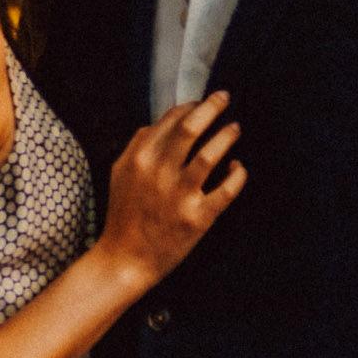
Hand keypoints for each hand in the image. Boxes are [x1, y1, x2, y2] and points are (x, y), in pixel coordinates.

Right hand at [98, 91, 244, 286]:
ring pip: (211, 153)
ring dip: (227, 135)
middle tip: (225, 98)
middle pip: (191, 127)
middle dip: (212, 107)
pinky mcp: (199, 217)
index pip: (170, 120)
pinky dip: (238, 174)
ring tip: (235, 128)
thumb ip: (136, 145)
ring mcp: (180, 195)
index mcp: (139, 158)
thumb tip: (156, 123)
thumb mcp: (119, 173)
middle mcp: (159, 172)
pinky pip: (228, 189)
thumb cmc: (124, 215)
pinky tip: (239, 167)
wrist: (126, 259)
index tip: (201, 102)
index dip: (190, 106)